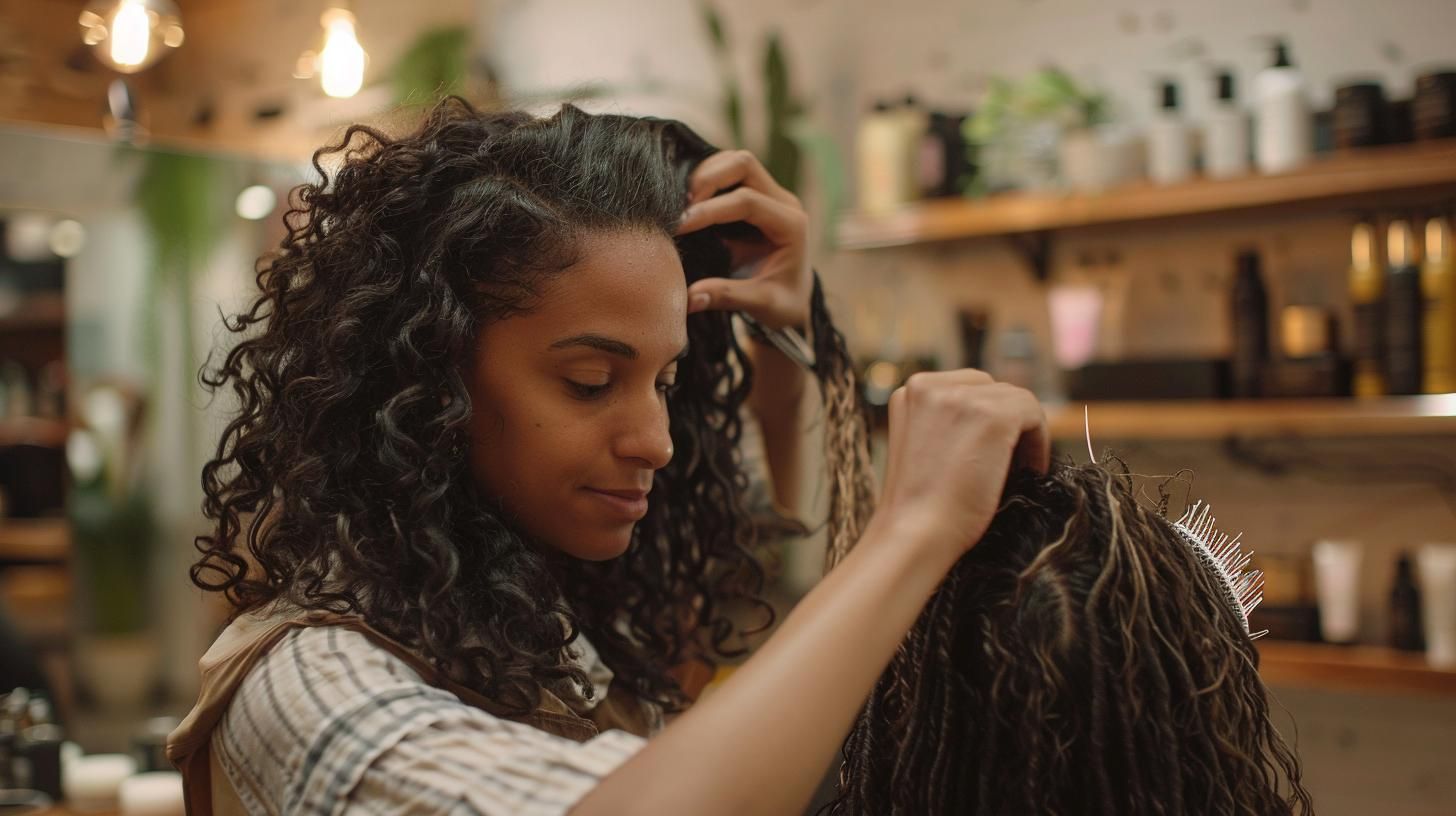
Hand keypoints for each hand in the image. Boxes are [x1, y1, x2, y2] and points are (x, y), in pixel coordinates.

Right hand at [674, 149, 811, 329]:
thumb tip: (689, 298)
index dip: (711, 209)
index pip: (747, 201)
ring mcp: (771, 194)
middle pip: (743, 164)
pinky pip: (729, 173)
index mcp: (791, 225)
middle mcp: (783, 202)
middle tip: (680, 207)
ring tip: (682, 204)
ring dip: (705, 175)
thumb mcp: (761, 304)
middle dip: (707, 179)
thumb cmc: (783, 304)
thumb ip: (727, 297)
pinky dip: (707, 179)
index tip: (681, 225)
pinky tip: (688, 201)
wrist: (795, 300)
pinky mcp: (756, 195)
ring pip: (735, 162)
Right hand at [873, 370, 1050, 566]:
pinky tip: (1030, 470)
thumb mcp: (924, 448)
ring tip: (1021, 469)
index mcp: (909, 392)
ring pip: (1015, 399)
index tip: (995, 452)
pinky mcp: (992, 415)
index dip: (987, 418)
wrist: (916, 534)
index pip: (965, 387)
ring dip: (1023, 432)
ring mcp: (960, 397)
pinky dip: (1039, 442)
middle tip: (1012, 462)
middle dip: (1006, 421)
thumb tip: (999, 417)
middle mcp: (929, 385)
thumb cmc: (920, 508)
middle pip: (990, 388)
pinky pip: (1033, 414)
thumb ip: (947, 422)